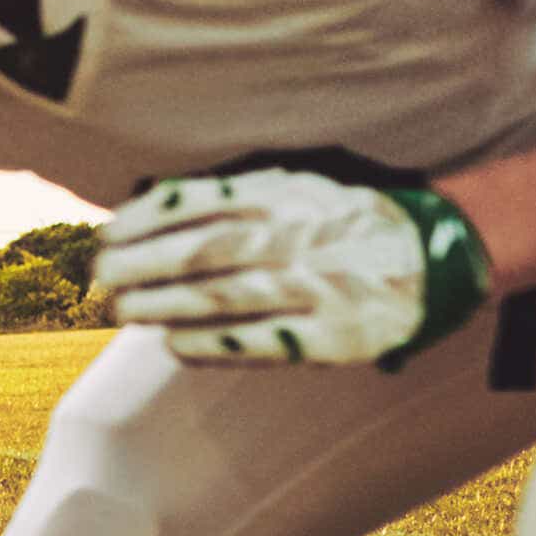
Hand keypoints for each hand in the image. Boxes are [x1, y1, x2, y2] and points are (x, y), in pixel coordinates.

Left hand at [96, 169, 491, 367]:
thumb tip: (149, 206)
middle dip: (144, 263)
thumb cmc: (342, 225)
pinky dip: (212, 343)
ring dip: (166, 305)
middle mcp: (303, 238)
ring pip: (227, 296)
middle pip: (206, 249)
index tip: (109, 232)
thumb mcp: (298, 191)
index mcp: (290, 196)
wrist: (434, 260)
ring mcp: (320, 288)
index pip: (205, 202)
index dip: (149, 218)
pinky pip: (262, 341)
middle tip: (101, 278)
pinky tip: (174, 344)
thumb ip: (234, 197)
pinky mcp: (333, 336)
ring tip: (124, 311)